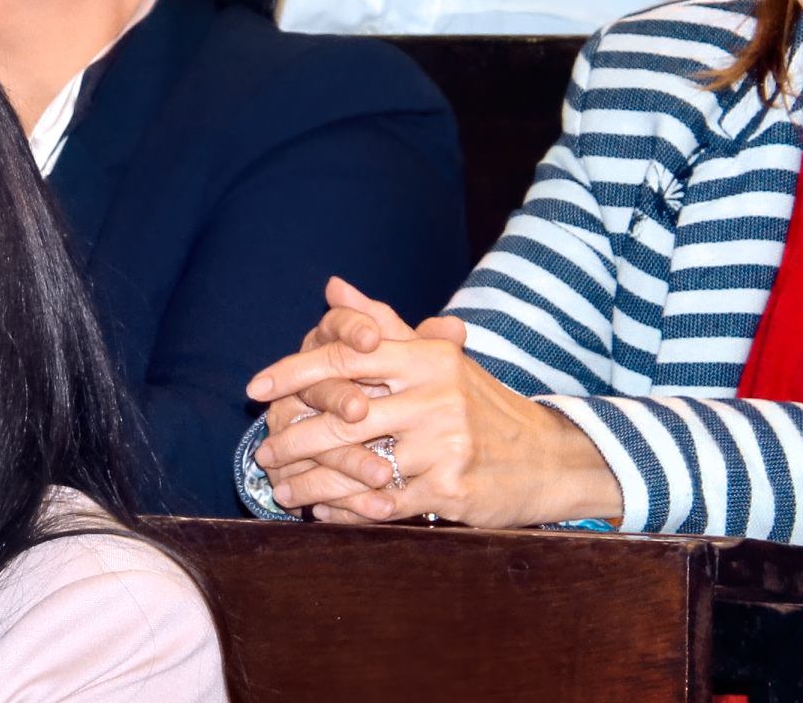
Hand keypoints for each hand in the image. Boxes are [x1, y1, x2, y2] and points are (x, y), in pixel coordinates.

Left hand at [245, 278, 620, 528]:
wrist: (548, 458)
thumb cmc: (479, 404)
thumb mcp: (437, 358)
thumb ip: (382, 324)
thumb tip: (333, 287)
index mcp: (428, 357)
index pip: (345, 356)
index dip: (293, 372)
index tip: (255, 388)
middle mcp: (437, 396)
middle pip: (342, 417)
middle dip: (292, 438)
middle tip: (261, 453)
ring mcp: (446, 445)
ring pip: (358, 466)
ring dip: (312, 484)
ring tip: (282, 492)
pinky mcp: (453, 489)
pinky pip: (385, 503)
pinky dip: (348, 512)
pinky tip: (324, 514)